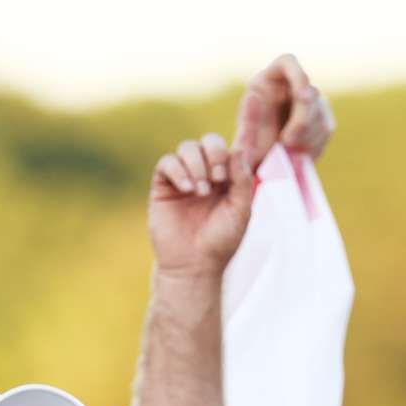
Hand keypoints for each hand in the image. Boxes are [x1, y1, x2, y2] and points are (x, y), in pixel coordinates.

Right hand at [147, 134, 255, 279]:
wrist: (194, 264)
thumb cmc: (221, 241)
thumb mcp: (241, 211)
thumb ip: (242, 181)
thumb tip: (237, 149)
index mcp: (227, 178)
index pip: (228, 148)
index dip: (227, 154)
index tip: (226, 178)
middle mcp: (205, 174)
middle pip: (207, 141)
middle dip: (213, 153)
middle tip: (217, 177)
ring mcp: (183, 178)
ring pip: (186, 148)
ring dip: (196, 164)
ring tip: (200, 191)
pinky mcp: (163, 187)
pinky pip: (166, 163)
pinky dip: (177, 170)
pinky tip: (186, 189)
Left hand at [233, 53, 332, 169]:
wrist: (261, 165)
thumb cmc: (246, 148)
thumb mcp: (242, 135)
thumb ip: (247, 118)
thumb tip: (254, 94)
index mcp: (269, 80)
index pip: (288, 62)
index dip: (298, 75)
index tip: (301, 96)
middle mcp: (292, 86)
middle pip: (310, 92)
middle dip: (302, 119)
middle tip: (288, 142)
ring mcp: (311, 101)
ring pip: (320, 111)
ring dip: (306, 135)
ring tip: (288, 152)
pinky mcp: (322, 119)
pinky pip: (326, 128)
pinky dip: (314, 144)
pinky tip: (299, 154)